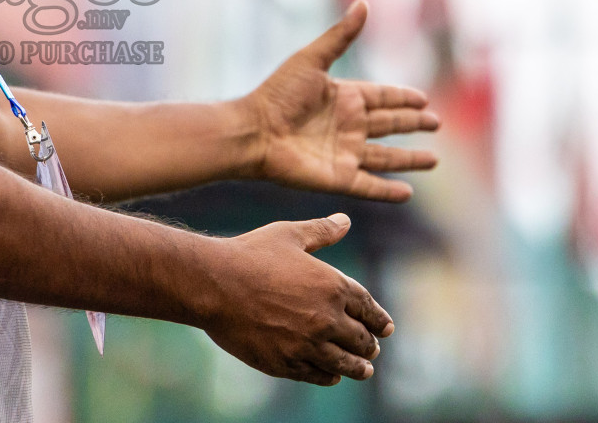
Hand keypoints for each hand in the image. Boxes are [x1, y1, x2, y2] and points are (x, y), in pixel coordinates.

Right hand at [203, 213, 390, 384]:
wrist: (212, 284)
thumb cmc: (249, 254)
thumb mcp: (288, 235)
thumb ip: (321, 230)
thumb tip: (346, 220)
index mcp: (333, 285)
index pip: (369, 309)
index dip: (379, 320)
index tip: (385, 328)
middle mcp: (327, 318)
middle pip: (361, 339)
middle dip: (369, 345)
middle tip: (372, 349)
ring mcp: (307, 344)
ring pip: (345, 364)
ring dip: (358, 368)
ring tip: (363, 370)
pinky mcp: (286, 363)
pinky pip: (318, 375)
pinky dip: (330, 376)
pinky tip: (332, 375)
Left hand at [240, 0, 438, 200]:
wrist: (254, 132)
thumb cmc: (277, 94)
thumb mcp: (311, 59)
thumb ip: (340, 35)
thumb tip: (363, 2)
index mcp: (343, 96)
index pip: (382, 96)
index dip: (403, 97)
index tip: (423, 99)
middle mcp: (348, 125)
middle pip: (389, 124)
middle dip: (412, 123)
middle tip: (436, 122)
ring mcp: (344, 153)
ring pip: (387, 157)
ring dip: (409, 159)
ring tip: (433, 160)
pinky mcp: (339, 177)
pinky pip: (370, 186)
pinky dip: (389, 191)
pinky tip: (407, 192)